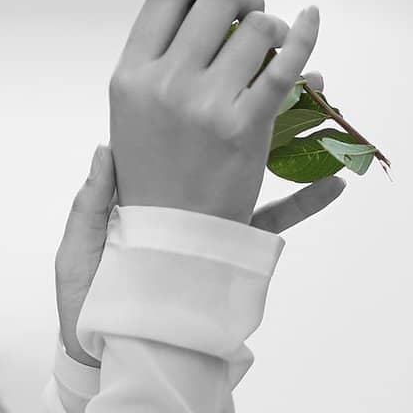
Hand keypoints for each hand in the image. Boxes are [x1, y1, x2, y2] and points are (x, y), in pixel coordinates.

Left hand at [55, 69, 344, 367]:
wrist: (107, 343)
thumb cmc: (85, 290)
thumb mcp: (82, 241)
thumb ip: (94, 199)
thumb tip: (103, 148)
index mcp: (141, 189)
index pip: (170, 136)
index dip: (194, 103)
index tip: (217, 70)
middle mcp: (179, 197)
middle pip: (221, 144)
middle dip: (255, 110)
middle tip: (289, 79)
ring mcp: (208, 221)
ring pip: (255, 172)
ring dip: (290, 142)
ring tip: (320, 113)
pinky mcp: (230, 253)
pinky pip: (272, 223)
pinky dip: (303, 202)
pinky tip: (330, 182)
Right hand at [107, 0, 320, 223]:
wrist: (169, 233)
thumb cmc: (149, 169)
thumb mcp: (131, 107)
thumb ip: (155, 56)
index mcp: (129, 74)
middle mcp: (164, 82)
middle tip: (250, 8)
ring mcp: (204, 104)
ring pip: (257, 27)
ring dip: (272, 25)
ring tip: (270, 42)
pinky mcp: (245, 127)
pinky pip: (284, 66)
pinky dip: (305, 36)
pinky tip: (310, 22)